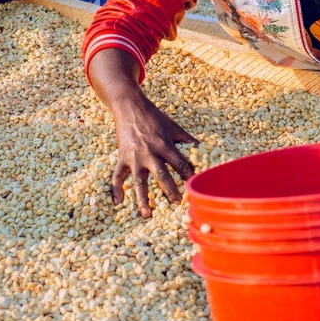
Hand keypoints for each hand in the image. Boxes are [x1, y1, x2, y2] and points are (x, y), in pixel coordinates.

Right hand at [110, 92, 198, 217]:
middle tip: (177, 204)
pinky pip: (117, 175)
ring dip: (142, 198)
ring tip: (147, 213)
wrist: (130, 107)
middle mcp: (150, 153)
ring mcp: (134, 157)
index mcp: (165, 145)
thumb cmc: (154, 117)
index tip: (195, 187)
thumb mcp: (173, 126)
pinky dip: (115, 189)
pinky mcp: (122, 157)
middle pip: (161, 175)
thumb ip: (187, 139)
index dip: (188, 175)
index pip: (180, 163)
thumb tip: (203, 148)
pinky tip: (118, 202)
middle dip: (169, 191)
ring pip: (139, 181)